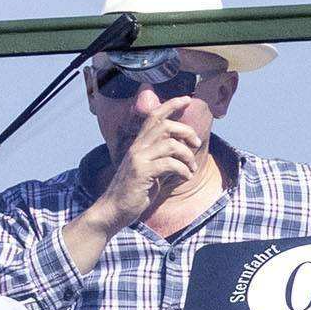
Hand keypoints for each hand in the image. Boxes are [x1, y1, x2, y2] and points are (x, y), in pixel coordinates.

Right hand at [86, 101, 214, 233]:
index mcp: (139, 144)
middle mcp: (137, 147)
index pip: (154, 116)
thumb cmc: (135, 191)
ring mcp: (138, 159)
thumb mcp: (150, 170)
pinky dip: (183, 170)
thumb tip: (184, 148)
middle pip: (165, 125)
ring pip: (171, 144)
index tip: (187, 100)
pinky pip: (170, 164)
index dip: (171, 105)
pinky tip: (185, 178)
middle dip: (186, 131)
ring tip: (191, 168)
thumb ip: (162, 157)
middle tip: (196, 143)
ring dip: (187, 156)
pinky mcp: (142, 172)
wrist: (114, 210)